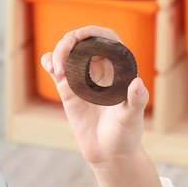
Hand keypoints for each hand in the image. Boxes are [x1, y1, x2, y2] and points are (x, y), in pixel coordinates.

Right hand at [41, 26, 148, 169]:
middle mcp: (101, 69)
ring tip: (57, 68)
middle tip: (64, 52)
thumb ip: (136, 101)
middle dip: (71, 40)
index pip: (107, 39)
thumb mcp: (132, 118)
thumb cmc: (126, 135)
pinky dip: (50, 62)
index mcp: (119, 69)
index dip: (94, 32)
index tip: (81, 35)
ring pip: (67, 52)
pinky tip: (51, 68)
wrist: (109, 154)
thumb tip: (137, 83)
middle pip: (83, 41)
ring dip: (58, 51)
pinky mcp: (68, 88)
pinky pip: (56, 68)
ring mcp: (83, 78)